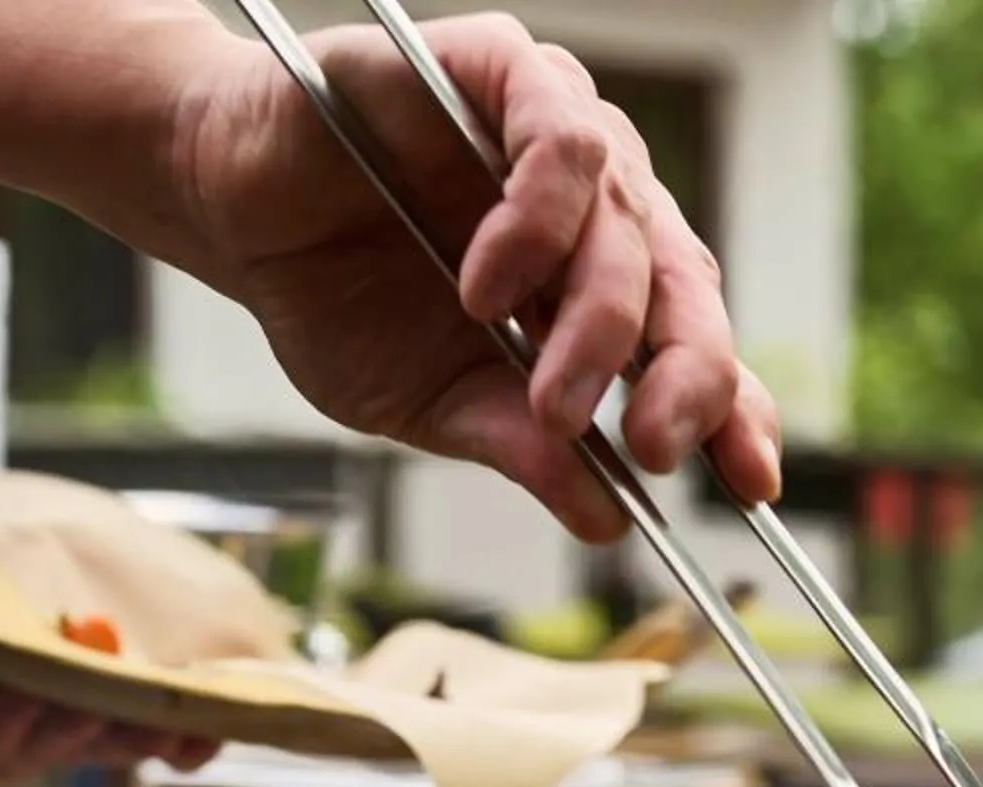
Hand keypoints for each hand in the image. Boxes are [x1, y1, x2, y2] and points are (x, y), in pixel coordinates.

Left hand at [0, 499, 214, 780]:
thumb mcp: (65, 570)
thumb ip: (123, 594)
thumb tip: (212, 595)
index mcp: (95, 699)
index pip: (157, 726)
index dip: (192, 733)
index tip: (217, 724)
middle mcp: (54, 729)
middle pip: (114, 744)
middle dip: (144, 733)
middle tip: (174, 718)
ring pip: (50, 748)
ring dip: (77, 728)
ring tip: (98, 701)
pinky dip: (8, 725)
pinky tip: (26, 701)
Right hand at [158, 13, 781, 541]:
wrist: (233, 209)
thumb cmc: (337, 299)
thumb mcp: (433, 405)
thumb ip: (521, 448)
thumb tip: (605, 521)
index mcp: (598, 289)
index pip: (695, 345)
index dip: (735, 412)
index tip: (749, 486)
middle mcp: (600, 210)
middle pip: (687, 287)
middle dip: (686, 379)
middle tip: (651, 450)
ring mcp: (558, 135)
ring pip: (632, 223)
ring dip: (601, 326)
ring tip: (548, 395)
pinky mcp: (504, 69)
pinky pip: (564, 139)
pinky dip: (540, 222)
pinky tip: (488, 285)